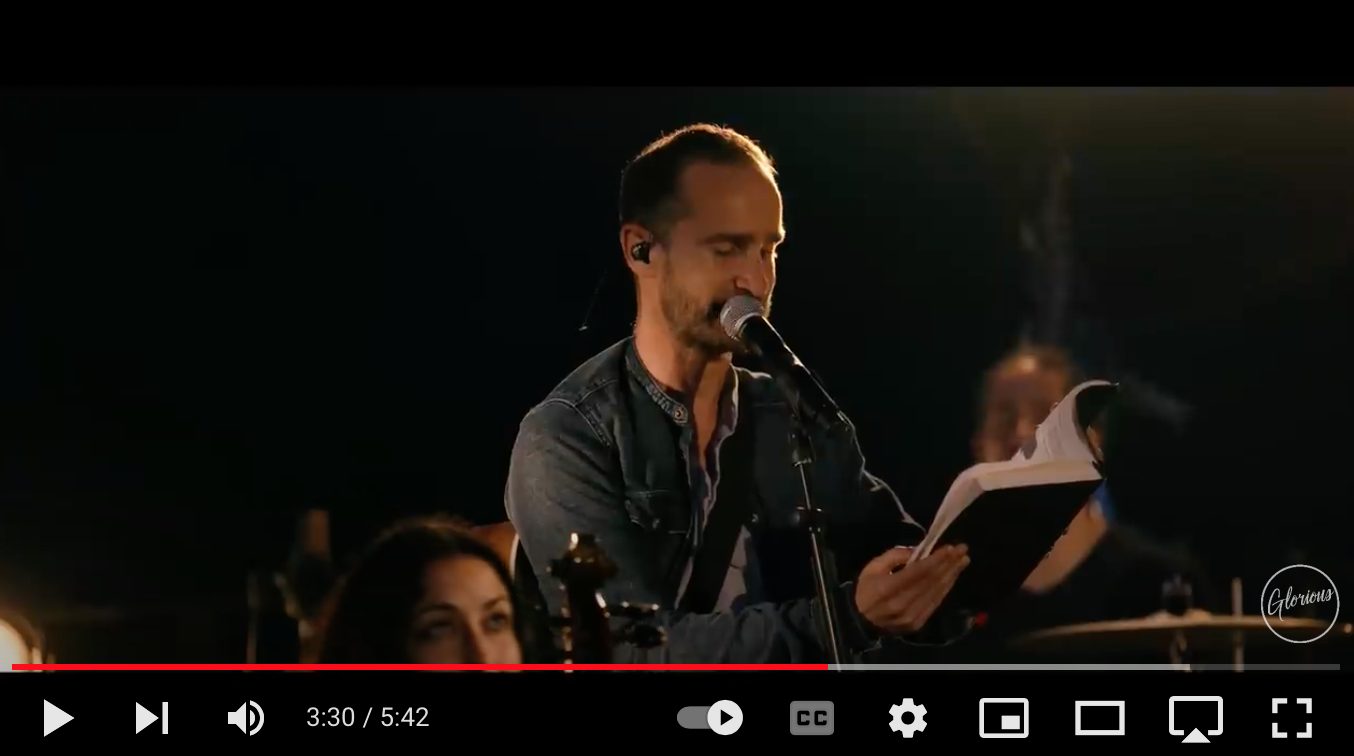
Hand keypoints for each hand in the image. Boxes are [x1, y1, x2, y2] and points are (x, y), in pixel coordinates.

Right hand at [854, 544, 969, 634]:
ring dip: (952, 575)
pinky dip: (945, 588)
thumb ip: (894, 556)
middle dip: (949, 564)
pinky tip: (952, 577)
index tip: (951, 548)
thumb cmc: (867, 588)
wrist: (861, 620)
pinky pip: (935, 603)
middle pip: (931, 582)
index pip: (918, 572)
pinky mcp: (917, 623)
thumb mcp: (873, 566)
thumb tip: (919, 551)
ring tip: (963, 561)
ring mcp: (910, 616)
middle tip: (963, 550)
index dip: (936, 559)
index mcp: (887, 588)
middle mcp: (901, 604)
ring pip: (936, 592)